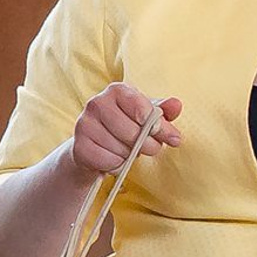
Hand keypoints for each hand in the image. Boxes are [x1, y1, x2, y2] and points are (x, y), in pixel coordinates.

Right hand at [68, 84, 182, 177]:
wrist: (93, 147)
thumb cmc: (124, 128)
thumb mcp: (146, 117)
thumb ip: (163, 112)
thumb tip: (176, 105)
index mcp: (116, 90)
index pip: (142, 109)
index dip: (156, 126)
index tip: (163, 134)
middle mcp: (97, 103)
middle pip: (132, 132)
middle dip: (148, 145)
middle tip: (151, 148)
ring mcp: (84, 124)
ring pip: (121, 149)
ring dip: (130, 156)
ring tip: (127, 151)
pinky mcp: (79, 146)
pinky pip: (109, 161)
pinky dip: (117, 165)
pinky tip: (114, 159)